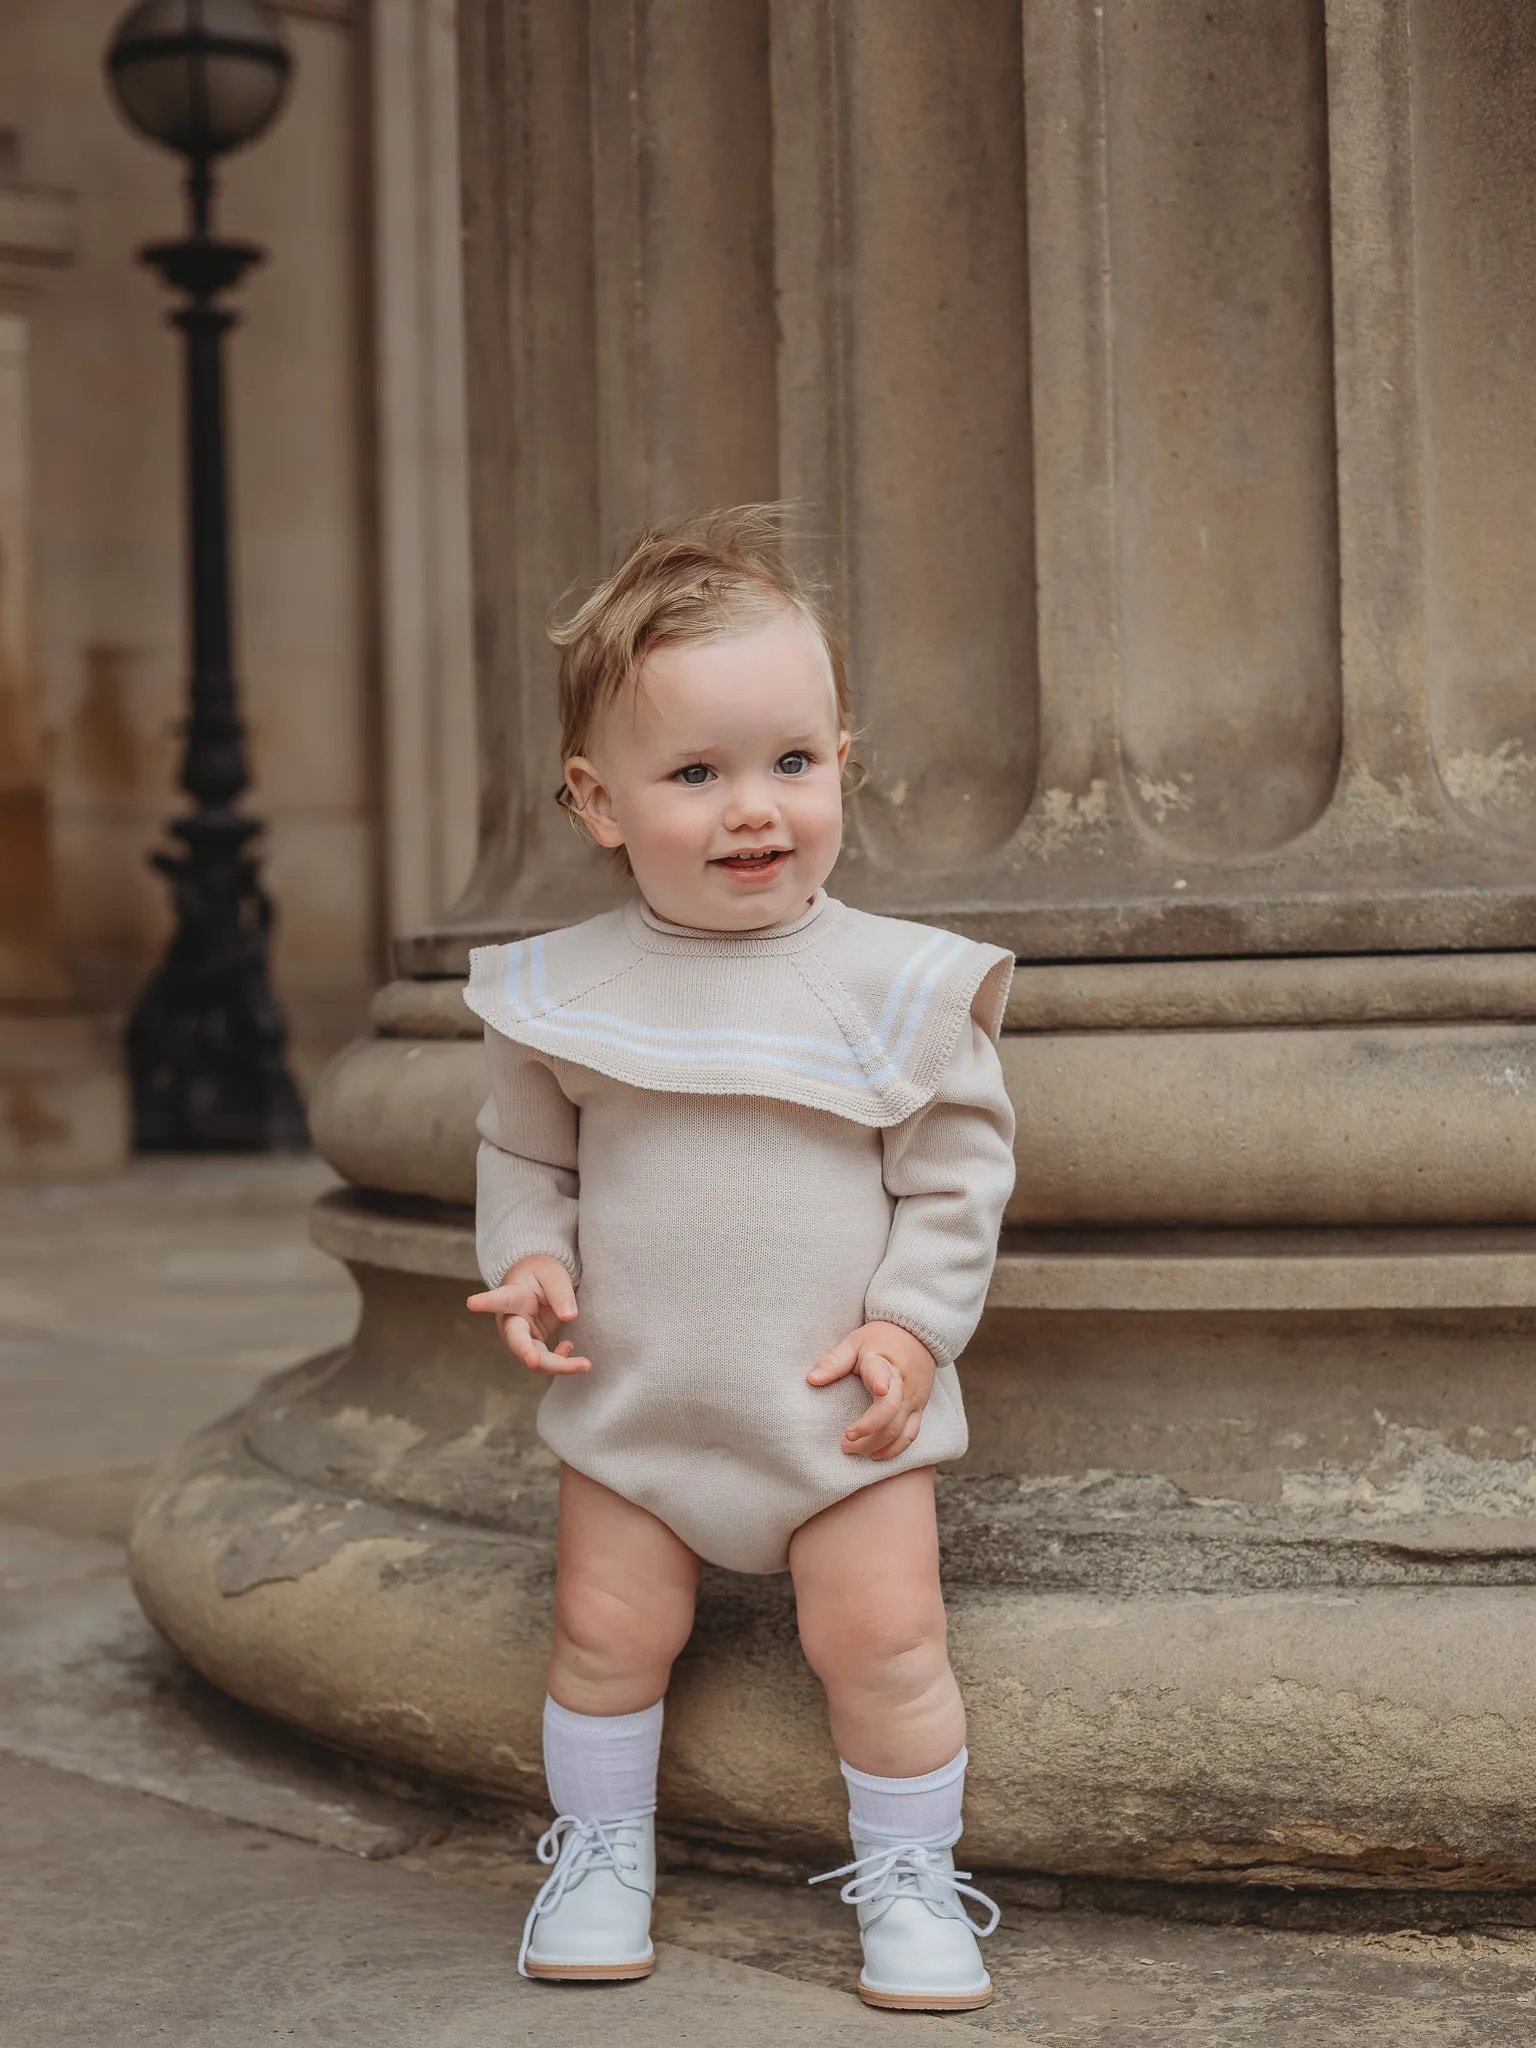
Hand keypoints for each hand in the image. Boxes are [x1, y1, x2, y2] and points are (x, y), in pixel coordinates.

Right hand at [467, 1255, 591, 1374]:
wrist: (538, 1282)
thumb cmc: (542, 1274)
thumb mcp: (554, 1275)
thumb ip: (560, 1293)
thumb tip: (569, 1316)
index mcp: (512, 1296)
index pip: (499, 1299)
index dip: (486, 1302)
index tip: (472, 1302)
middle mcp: (511, 1320)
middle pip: (516, 1341)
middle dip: (526, 1353)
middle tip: (534, 1361)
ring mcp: (521, 1337)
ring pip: (534, 1360)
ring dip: (558, 1366)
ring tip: (585, 1364)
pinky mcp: (532, 1346)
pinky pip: (545, 1362)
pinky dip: (562, 1362)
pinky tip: (569, 1346)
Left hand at [807, 1321, 935, 1459]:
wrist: (917, 1334)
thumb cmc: (879, 1338)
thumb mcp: (854, 1342)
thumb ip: (834, 1361)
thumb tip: (811, 1380)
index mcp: (884, 1363)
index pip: (884, 1374)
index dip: (882, 1382)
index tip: (877, 1390)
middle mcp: (902, 1384)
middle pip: (890, 1412)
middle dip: (868, 1430)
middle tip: (844, 1441)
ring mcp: (913, 1398)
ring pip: (899, 1429)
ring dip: (876, 1444)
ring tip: (851, 1449)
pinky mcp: (919, 1408)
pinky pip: (911, 1434)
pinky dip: (895, 1448)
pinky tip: (877, 1455)